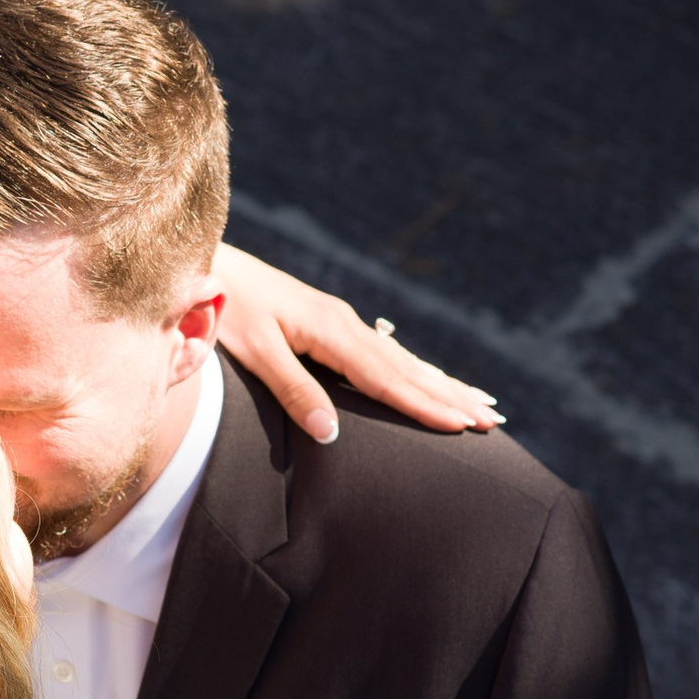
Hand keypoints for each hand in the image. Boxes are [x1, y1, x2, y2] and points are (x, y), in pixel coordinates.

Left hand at [210, 242, 501, 444]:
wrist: (205, 265)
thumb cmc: (223, 309)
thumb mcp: (254, 352)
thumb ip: (292, 390)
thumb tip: (330, 432)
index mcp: (332, 331)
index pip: (389, 378)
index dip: (427, 405)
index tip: (463, 426)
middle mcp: (345, 325)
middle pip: (409, 369)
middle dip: (451, 396)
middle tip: (493, 421)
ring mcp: (340, 322)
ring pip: (403, 360)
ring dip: (442, 384)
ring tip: (480, 402)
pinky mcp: (329, 323)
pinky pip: (385, 353)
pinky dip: (415, 370)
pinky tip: (428, 378)